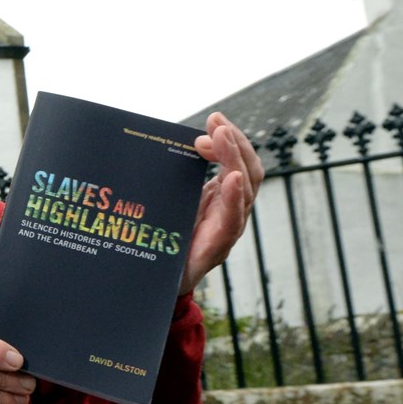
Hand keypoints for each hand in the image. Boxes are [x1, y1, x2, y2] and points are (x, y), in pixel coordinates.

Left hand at [181, 111, 263, 293]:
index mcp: (222, 198)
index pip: (237, 162)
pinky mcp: (218, 247)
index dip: (231, 140)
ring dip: (234, 159)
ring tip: (223, 136)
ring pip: (244, 190)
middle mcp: (231, 212)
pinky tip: (230, 178)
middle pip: (247, 171)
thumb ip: (176, 176)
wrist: (155, 283)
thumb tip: (167, 142)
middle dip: (235, 143)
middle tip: (216, 121)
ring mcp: (228, 229)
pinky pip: (232, 219)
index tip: (214, 119)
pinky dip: (234, 196)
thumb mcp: (173, 200)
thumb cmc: (166, 240)